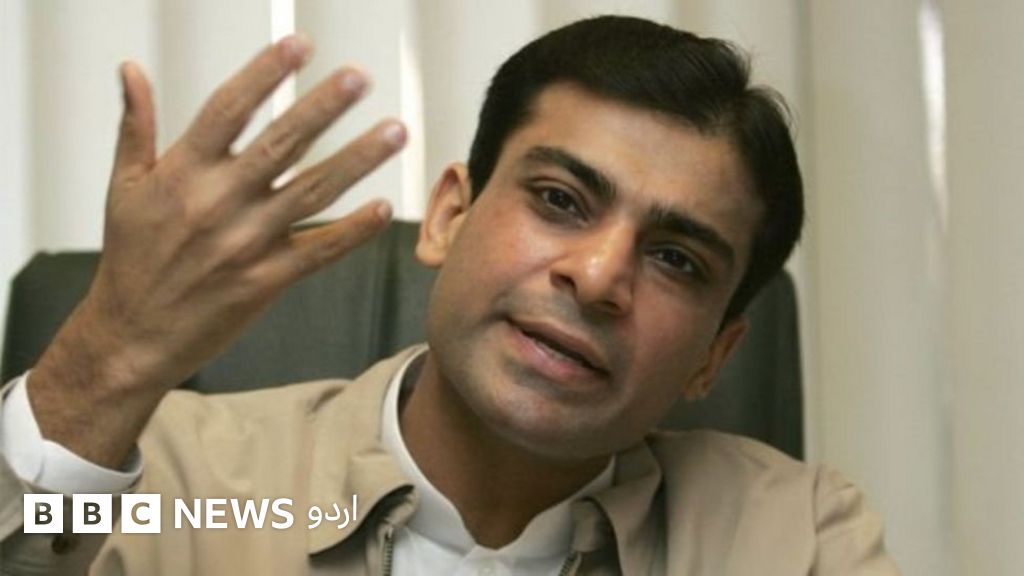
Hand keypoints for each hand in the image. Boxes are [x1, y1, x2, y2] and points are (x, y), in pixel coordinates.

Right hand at [28, 35, 405, 466]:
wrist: (132, 336)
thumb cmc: (131, 258)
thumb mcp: (123, 186)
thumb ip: (135, 125)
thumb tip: (130, 69)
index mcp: (182, 172)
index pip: (229, 109)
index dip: (266, 73)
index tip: (300, 45)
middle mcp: (217, 202)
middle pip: (281, 144)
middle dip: (324, 107)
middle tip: (360, 77)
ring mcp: (246, 243)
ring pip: (312, 192)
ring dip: (358, 160)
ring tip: (395, 130)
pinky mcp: (267, 280)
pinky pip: (320, 251)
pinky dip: (353, 231)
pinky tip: (384, 208)